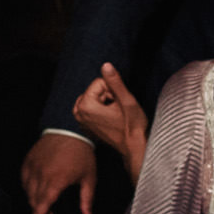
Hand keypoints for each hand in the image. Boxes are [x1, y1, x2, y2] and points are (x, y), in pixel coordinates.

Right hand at [22, 131, 99, 213]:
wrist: (69, 129)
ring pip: (27, 190)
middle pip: (35, 199)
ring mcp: (33, 166)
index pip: (44, 202)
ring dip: (33, 201)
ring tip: (43, 206)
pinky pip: (23, 178)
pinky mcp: (28, 160)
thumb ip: (87, 200)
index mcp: (57, 180)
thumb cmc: (81, 153)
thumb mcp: (89, 178)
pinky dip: (27, 187)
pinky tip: (33, 191)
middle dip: (40, 212)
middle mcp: (42, 174)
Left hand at [73, 63, 147, 182]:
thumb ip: (115, 82)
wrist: (135, 148)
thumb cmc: (133, 126)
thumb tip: (105, 65)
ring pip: (95, 98)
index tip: (119, 104)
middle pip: (95, 90)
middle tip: (118, 111)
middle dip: (108, 96)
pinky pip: (93, 108)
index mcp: (85, 106)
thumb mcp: (127, 100)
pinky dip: (102, 111)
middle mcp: (78, 113)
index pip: (99, 82)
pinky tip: (111, 121)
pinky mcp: (86, 126)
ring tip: (116, 116)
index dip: (113, 91)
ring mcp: (81, 121)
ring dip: (106, 103)